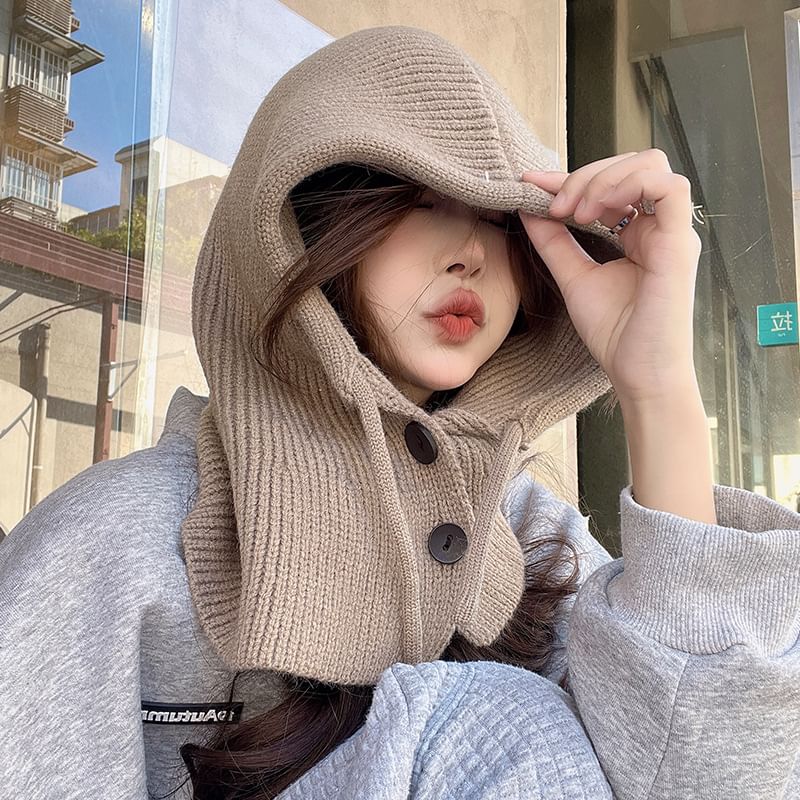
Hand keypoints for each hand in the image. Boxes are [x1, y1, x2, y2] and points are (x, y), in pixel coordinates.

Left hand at [518, 149, 702, 403]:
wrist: (637, 373)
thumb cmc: (615, 333)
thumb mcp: (573, 277)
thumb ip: (553, 241)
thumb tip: (527, 204)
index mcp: (639, 234)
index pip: (611, 184)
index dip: (569, 178)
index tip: (530, 183)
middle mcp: (659, 228)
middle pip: (632, 165)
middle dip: (585, 175)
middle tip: (555, 205)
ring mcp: (672, 233)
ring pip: (650, 166)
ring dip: (603, 179)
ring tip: (573, 211)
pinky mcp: (680, 244)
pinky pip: (668, 188)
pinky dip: (627, 186)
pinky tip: (595, 213)